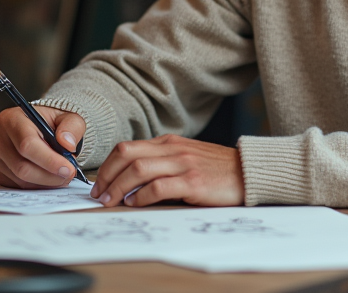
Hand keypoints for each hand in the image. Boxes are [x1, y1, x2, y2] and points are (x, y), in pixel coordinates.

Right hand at [0, 105, 86, 188]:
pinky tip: (49, 177)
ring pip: (21, 180)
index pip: (27, 145)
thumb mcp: (69, 117)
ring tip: (61, 174)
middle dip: (50, 175)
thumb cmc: (53, 122)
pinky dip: (37, 186)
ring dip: (46, 182)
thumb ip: (71, 127)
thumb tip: (67, 144)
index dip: (49, 160)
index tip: (68, 169)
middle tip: (69, 174)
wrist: (42, 127)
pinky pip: (18, 186)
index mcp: (13, 119)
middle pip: (22, 167)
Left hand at [90, 134, 244, 207]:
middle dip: (106, 175)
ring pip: (138, 170)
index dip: (107, 166)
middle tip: (98, 193)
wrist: (248, 172)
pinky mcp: (193, 181)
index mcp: (169, 142)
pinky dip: (140, 196)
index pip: (127, 148)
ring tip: (111, 201)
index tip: (99, 183)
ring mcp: (183, 164)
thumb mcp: (187, 157)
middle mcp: (173, 149)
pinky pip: (158, 187)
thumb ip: (162, 162)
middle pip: (127, 154)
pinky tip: (134, 204)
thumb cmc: (217, 169)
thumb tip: (131, 181)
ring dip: (118, 187)